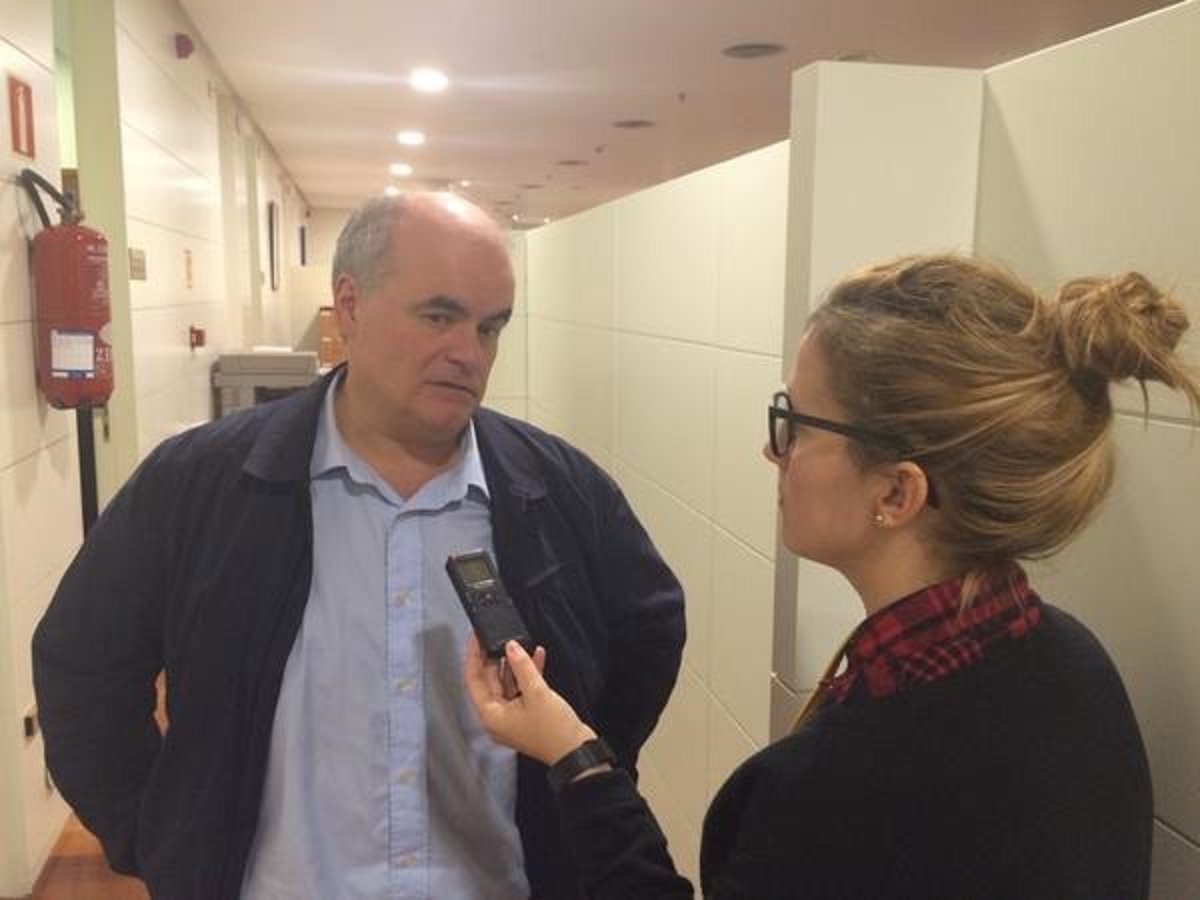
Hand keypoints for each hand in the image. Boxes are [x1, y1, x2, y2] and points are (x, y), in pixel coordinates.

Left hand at [464, 636, 596, 765]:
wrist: (575, 751)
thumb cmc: (554, 731)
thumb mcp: (537, 693)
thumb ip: (522, 666)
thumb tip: (510, 646)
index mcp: (491, 715)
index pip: (473, 680)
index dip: (474, 656)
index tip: (476, 639)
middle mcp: (497, 717)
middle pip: (489, 681)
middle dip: (495, 658)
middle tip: (498, 637)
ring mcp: (512, 716)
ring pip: (507, 683)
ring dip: (515, 664)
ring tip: (518, 643)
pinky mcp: (526, 714)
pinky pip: (521, 689)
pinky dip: (528, 673)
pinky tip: (537, 656)